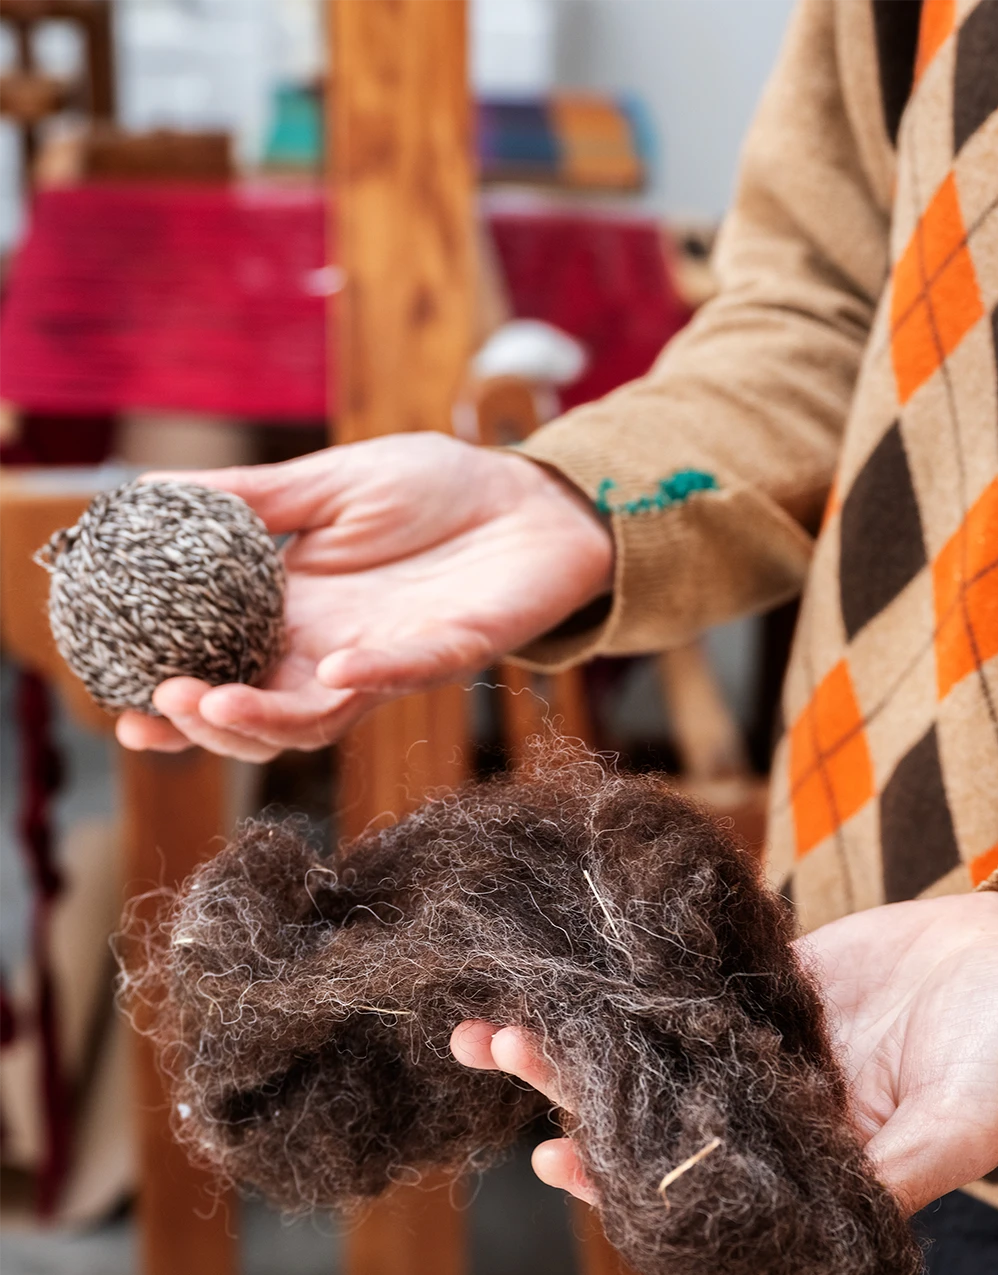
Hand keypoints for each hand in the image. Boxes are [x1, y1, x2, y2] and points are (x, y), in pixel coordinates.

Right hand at [114, 434, 613, 758]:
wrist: (529, 495)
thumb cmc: (434, 491)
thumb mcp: (328, 484)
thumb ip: (253, 501)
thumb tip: (149, 492)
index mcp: (299, 616)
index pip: (225, 671)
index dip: (178, 700)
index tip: (122, 709)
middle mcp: (336, 651)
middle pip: (263, 714)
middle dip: (207, 723)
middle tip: (160, 709)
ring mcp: (394, 659)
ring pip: (323, 716)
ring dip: (268, 717)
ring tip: (214, 704)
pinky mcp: (454, 649)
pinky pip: (410, 672)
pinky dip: (374, 674)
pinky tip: (336, 666)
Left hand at [450, 891, 997, 1214]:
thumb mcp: (966, 1120)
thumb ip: (904, 1169)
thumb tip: (840, 1218)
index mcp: (810, 1173)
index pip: (698, 1191)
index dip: (624, 1180)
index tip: (557, 1157)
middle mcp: (770, 1121)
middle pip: (652, 1120)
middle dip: (573, 1095)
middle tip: (503, 1055)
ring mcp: (757, 1053)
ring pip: (649, 1057)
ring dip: (575, 1042)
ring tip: (498, 1023)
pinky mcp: (758, 990)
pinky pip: (677, 990)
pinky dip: (620, 985)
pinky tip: (566, 968)